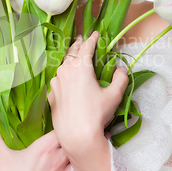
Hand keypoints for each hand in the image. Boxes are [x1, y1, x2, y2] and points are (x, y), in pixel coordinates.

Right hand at [0, 126, 70, 170]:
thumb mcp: (0, 154)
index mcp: (44, 147)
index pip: (64, 130)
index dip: (65, 128)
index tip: (62, 129)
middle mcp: (57, 160)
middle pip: (76, 144)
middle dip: (73, 141)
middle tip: (68, 142)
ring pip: (79, 161)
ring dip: (76, 158)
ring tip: (72, 156)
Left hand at [48, 32, 128, 158]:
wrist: (77, 136)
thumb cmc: (97, 115)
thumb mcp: (114, 96)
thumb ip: (120, 79)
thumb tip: (121, 69)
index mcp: (80, 67)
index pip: (86, 47)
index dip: (92, 39)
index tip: (95, 34)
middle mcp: (65, 71)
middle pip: (71, 53)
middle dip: (77, 45)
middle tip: (82, 40)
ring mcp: (55, 83)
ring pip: (63, 66)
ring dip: (70, 61)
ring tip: (75, 60)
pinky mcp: (51, 94)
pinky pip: (58, 80)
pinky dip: (64, 76)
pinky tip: (68, 81)